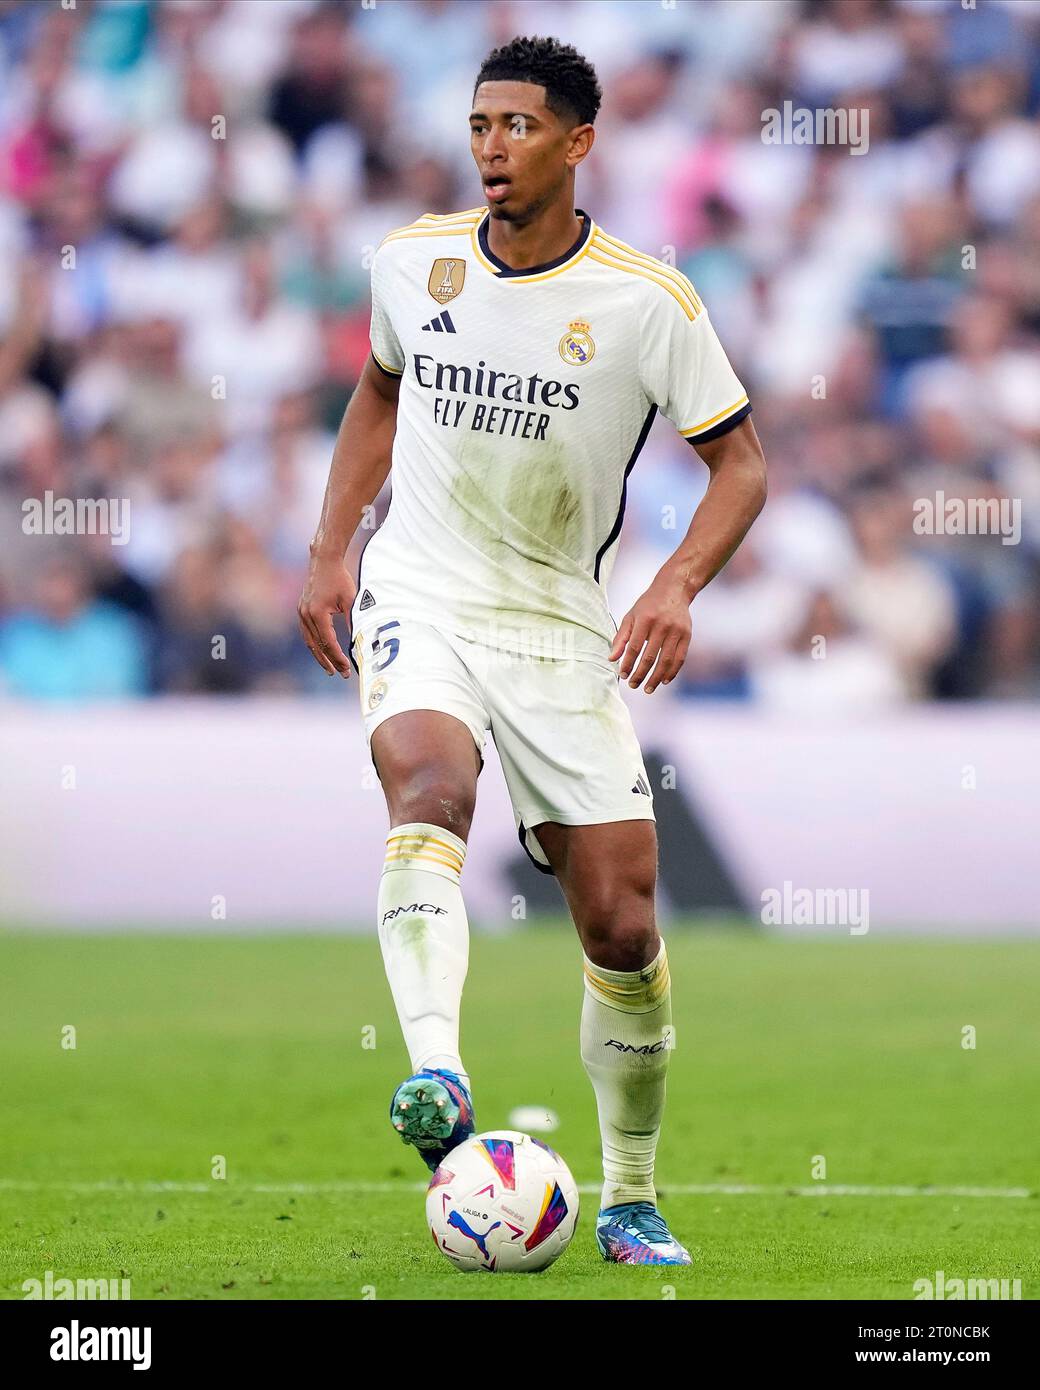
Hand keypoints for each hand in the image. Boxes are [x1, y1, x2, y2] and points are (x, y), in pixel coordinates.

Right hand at [298, 553, 356, 676]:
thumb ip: (354, 621)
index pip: (328, 643)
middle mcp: (306, 615)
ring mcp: (301, 613)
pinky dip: (314, 644)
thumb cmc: (340, 579)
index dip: (338, 658)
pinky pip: (306, 633)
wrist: (323, 561)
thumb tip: (360, 642)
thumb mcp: (351, 600)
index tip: (347, 668)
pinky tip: (322, 652)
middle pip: (317, 646)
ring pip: (309, 641)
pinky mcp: (301, 610)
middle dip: (329, 661)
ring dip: (320, 656)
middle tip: (341, 674)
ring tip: (330, 669)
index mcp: (318, 613)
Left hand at [609, 567, 691, 692]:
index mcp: (645, 619)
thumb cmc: (648, 605)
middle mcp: (662, 625)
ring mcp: (676, 631)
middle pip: (650, 657)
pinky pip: (680, 658)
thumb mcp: (630, 617)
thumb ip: (621, 638)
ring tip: (648, 689)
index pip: (635, 647)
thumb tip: (611, 659)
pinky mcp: (687, 635)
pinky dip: (672, 672)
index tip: (623, 675)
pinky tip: (664, 681)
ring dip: (656, 678)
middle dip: (640, 674)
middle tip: (633, 685)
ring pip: (666, 661)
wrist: (674, 590)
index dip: (628, 663)